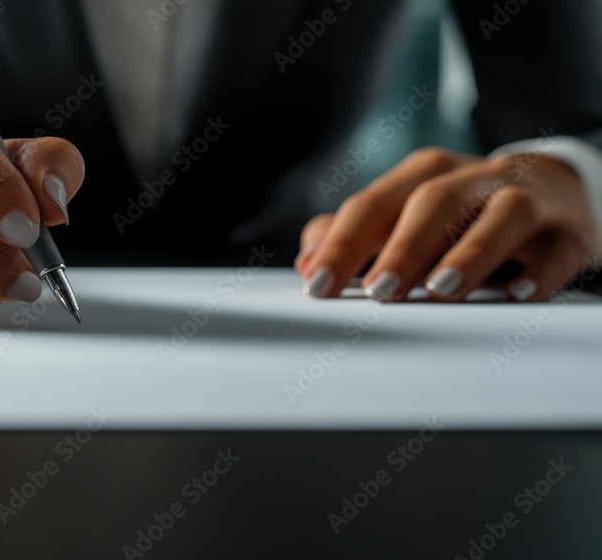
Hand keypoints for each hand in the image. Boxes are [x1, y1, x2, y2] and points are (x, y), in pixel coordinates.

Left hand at [296, 147, 597, 301]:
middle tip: (378, 291)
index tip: (317, 283)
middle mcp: (472, 179)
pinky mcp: (569, 231)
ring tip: (441, 287)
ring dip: (470, 252)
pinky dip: (541, 271)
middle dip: (403, 247)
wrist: (552, 190)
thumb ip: (354, 236)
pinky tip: (518, 294)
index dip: (342, 244)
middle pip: (432, 203)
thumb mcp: (406, 215)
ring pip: (500, 215)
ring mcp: (525, 200)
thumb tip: (306, 262)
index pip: (373, 205)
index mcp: (423, 175)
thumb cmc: (461, 214)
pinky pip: (558, 248)